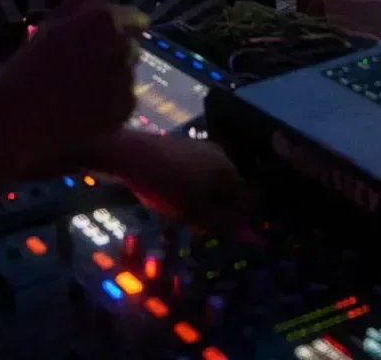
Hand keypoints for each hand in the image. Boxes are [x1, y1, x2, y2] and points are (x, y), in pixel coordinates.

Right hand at [0, 0, 139, 170]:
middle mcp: (122, 45)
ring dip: (113, 74)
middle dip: (115, 50)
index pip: (135, 17)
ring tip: (79, 88)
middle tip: (82, 64)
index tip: (95, 39)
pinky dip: (111, 102)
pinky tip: (84, 108)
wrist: (18, 122)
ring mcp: (127, 79)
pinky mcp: (126, 109)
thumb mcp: (51, 25)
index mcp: (104, 20)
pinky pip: (125, 98)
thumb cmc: (27, 67)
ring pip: (128, 71)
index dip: (115, 27)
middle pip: (132, 44)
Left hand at [105, 133, 253, 235]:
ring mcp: (202, 147)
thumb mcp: (195, 214)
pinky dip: (193, 186)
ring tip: (185, 215)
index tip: (225, 234)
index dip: (237, 220)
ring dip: (205, 199)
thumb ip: (221, 224)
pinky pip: (198, 170)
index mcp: (228, 170)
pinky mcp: (185, 145)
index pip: (245, 200)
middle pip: (229, 189)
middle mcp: (220, 155)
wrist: (133, 154)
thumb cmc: (167, 187)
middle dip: (219, 209)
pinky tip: (175, 197)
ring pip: (212, 180)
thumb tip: (247, 236)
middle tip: (202, 227)